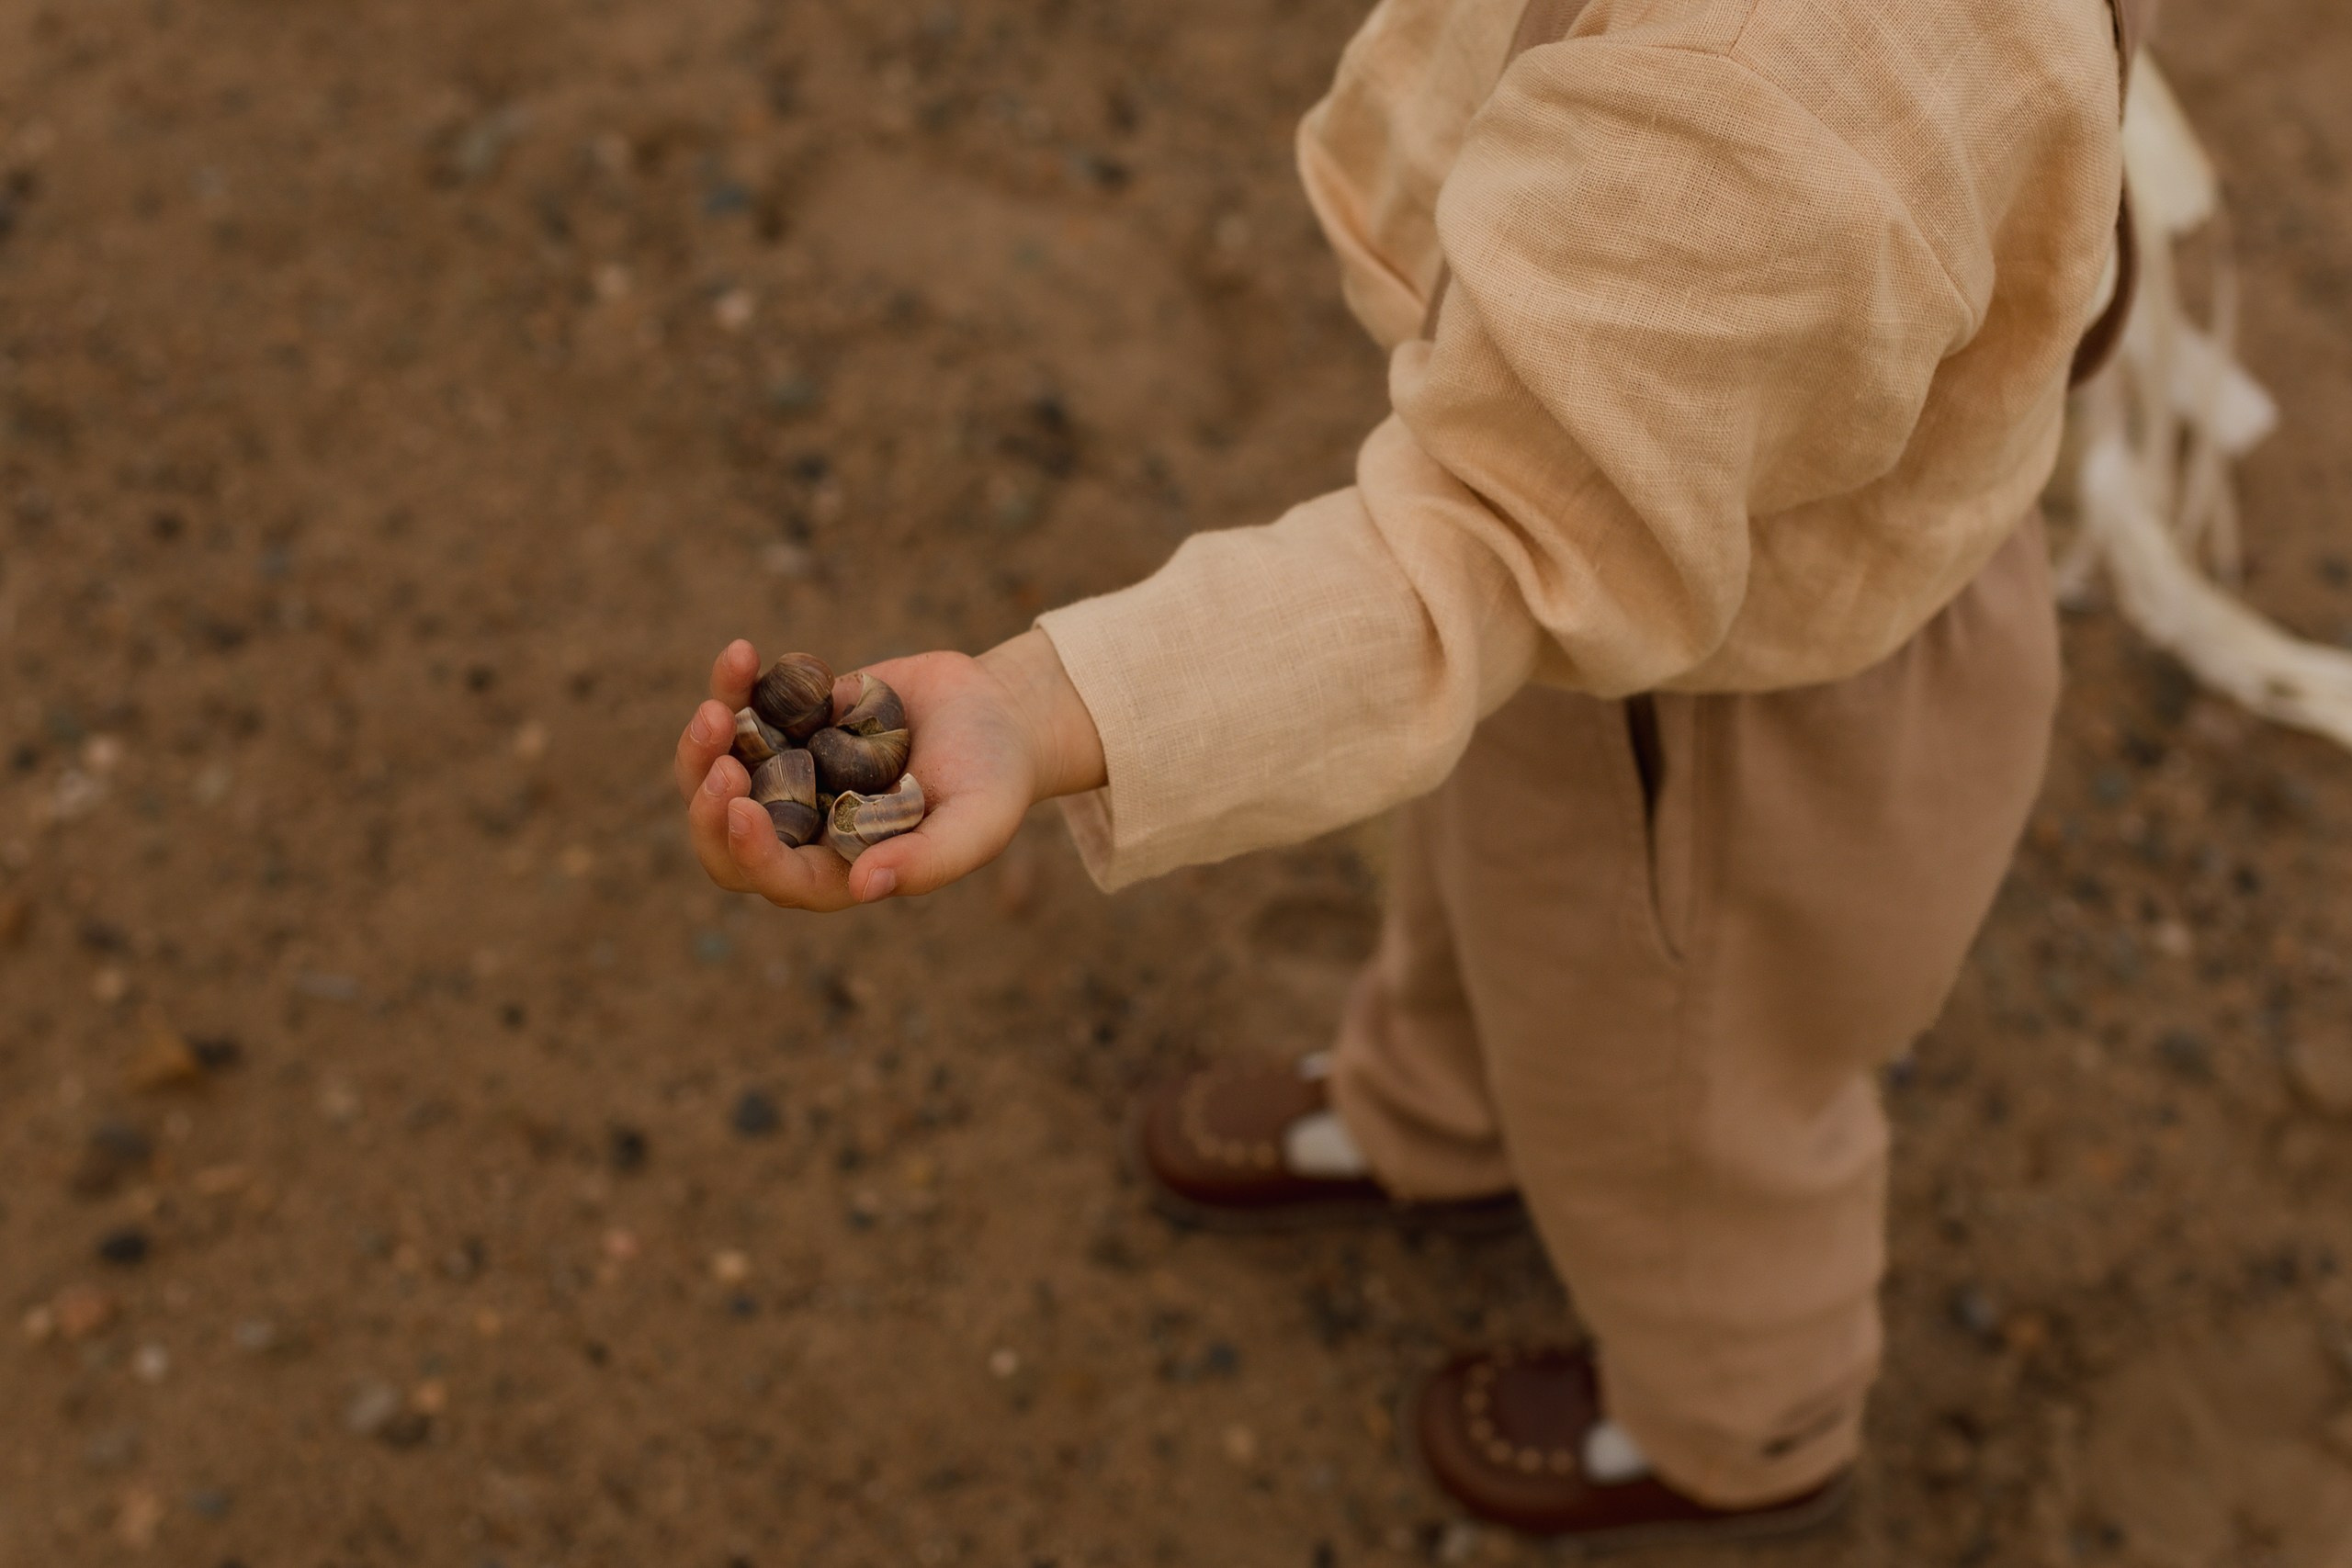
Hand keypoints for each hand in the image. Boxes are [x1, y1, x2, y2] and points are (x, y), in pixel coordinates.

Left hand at [672, 631, 1104, 909]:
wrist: (997, 710)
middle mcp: (802, 827)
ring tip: (717, 704)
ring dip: (702, 744)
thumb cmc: (996, 778)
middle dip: (706, 799)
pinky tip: (745, 654)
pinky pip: (739, 708)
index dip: (750, 852)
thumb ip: (930, 861)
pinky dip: (732, 684)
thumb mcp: (979, 822)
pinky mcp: (787, 721)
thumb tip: (864, 885)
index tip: (741, 808)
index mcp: (839, 868)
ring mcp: (789, 773)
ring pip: (716, 771)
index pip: (777, 877)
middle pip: (723, 833)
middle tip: (719, 758)